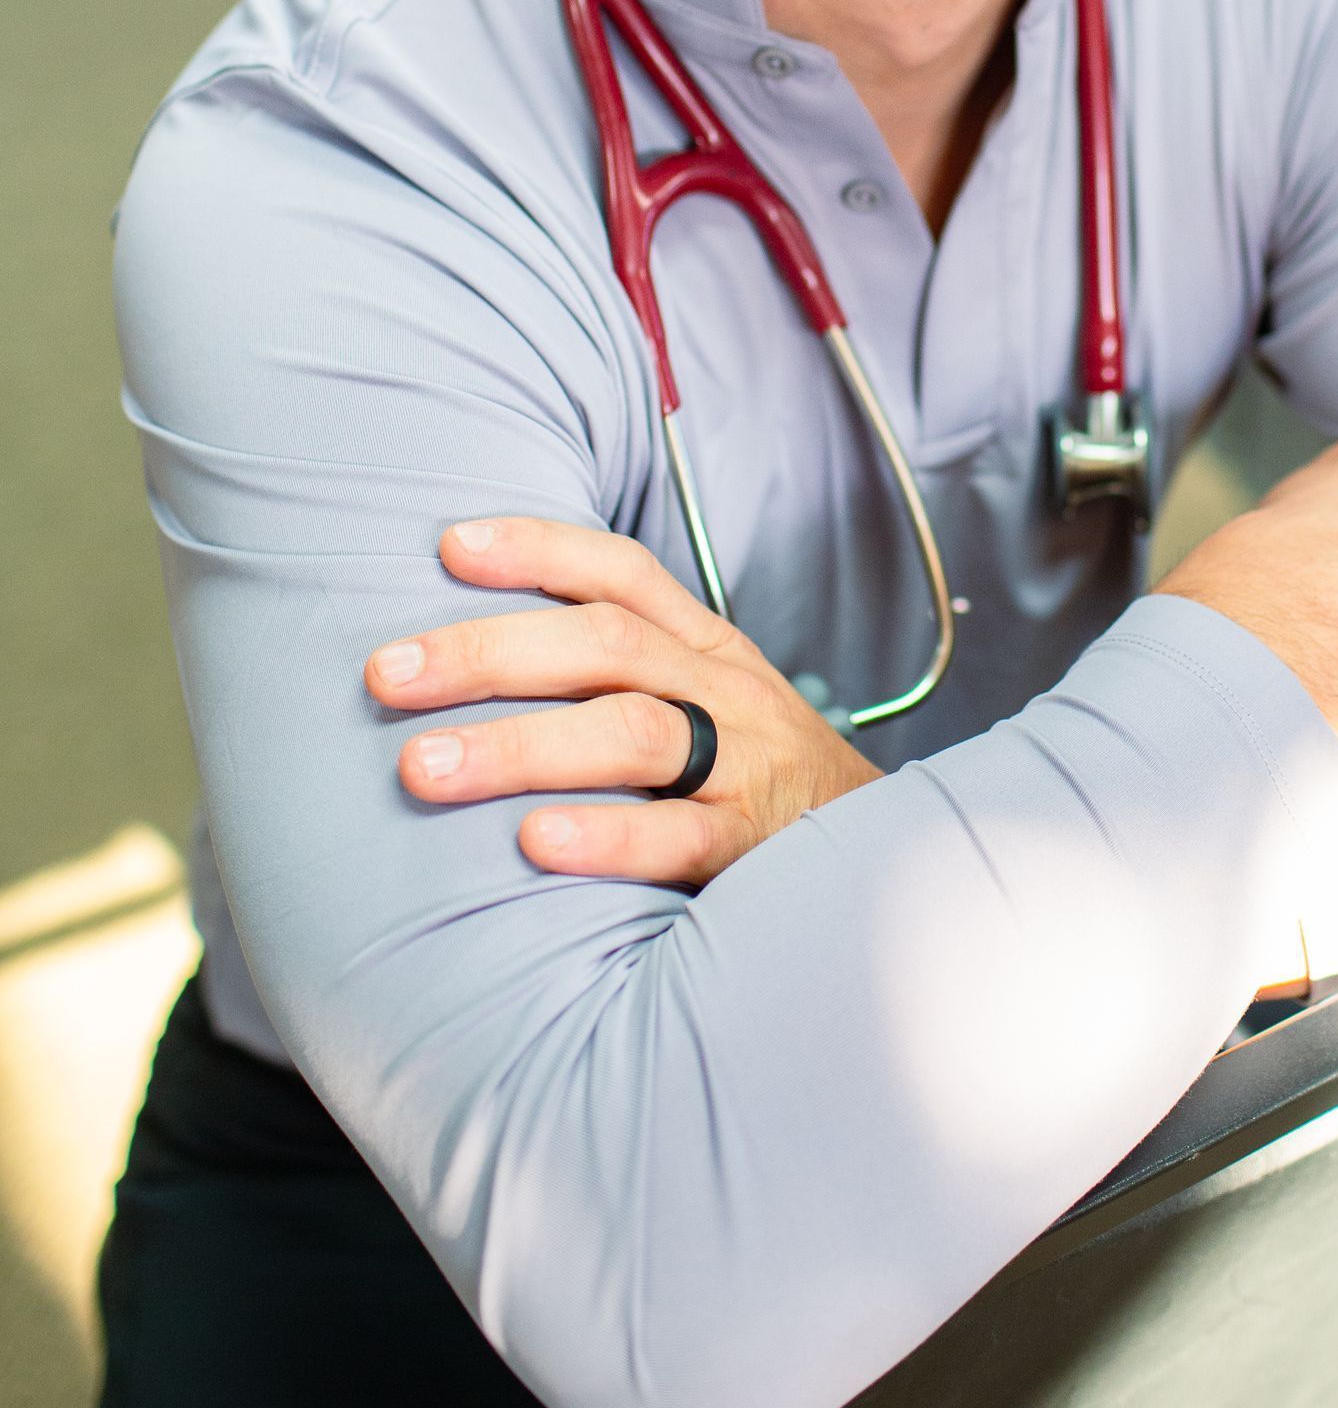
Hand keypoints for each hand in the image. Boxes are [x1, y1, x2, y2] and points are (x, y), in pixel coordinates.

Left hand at [366, 520, 879, 884]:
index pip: (621, 573)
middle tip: (386, 675)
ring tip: (424, 768)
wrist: (881, 860)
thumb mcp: (704, 698)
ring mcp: (744, 767)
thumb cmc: (755, 775)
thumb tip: (470, 657)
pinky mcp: (753, 851)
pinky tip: (534, 844)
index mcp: (704, 646)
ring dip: (519, 745)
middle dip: (488, 652)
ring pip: (632, 732)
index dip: (538, 550)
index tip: (446, 546)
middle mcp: (723, 691)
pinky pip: (679, 838)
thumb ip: (615, 673)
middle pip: (604, 644)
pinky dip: (606, 837)